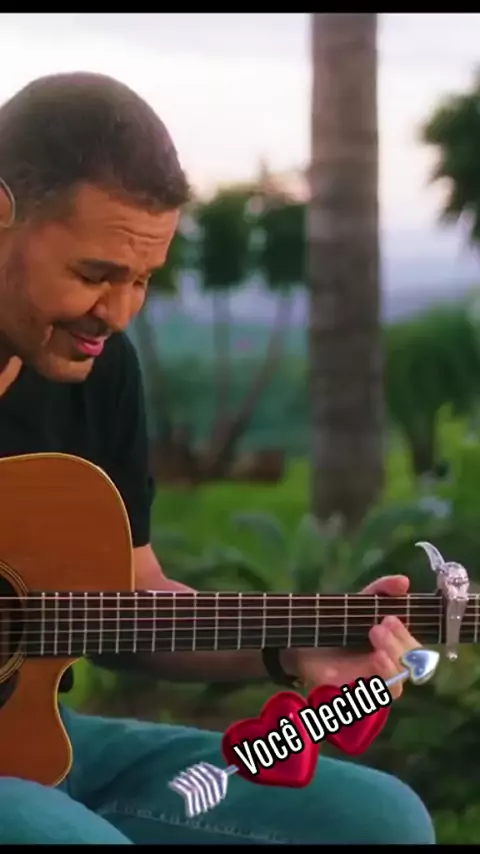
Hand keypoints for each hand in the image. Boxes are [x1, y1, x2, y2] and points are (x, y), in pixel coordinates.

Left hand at [281, 575, 419, 699]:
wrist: (302, 641)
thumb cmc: (337, 623)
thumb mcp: (359, 602)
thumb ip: (382, 590)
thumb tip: (404, 581)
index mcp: (395, 647)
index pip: (415, 648)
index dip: (407, 635)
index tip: (389, 618)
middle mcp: (390, 668)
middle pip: (411, 667)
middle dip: (399, 645)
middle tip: (378, 627)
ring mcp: (375, 684)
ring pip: (398, 685)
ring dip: (393, 663)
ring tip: (377, 645)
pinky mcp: (358, 696)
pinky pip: (377, 698)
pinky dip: (380, 682)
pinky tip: (375, 663)